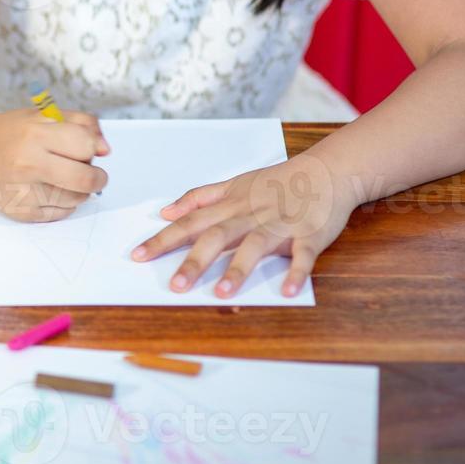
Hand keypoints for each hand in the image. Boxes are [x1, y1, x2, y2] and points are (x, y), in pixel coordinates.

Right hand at [0, 108, 110, 221]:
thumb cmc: (13, 132)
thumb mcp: (45, 116)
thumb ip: (82, 124)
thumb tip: (106, 150)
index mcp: (35, 134)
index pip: (86, 146)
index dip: (92, 148)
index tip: (87, 150)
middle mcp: (28, 164)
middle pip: (86, 180)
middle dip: (97, 177)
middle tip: (92, 174)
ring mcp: (22, 191)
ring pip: (76, 200)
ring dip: (79, 191)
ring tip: (63, 178)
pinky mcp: (20, 212)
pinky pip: (60, 214)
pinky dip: (63, 204)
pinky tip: (50, 190)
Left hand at [130, 152, 356, 297]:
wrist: (326, 171)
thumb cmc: (276, 181)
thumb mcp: (234, 184)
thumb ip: (200, 198)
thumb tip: (167, 212)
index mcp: (230, 206)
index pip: (190, 223)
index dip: (163, 239)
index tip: (138, 256)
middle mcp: (250, 215)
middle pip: (217, 236)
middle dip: (195, 261)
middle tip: (175, 286)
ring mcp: (279, 225)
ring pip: (255, 246)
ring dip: (238, 269)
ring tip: (221, 292)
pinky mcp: (309, 235)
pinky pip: (302, 256)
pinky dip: (296, 272)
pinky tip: (287, 290)